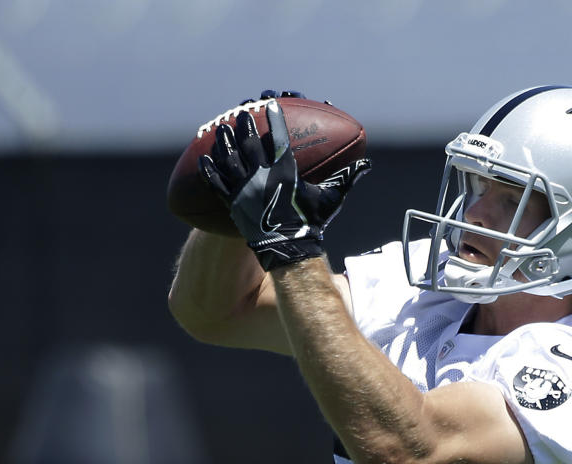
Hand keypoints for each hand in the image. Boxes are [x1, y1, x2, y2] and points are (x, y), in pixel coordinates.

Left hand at [198, 92, 370, 270]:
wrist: (289, 249)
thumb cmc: (311, 223)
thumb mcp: (331, 200)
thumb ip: (346, 179)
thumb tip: (368, 166)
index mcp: (285, 173)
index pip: (278, 139)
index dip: (274, 121)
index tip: (270, 106)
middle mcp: (262, 178)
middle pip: (249, 144)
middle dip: (245, 126)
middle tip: (243, 114)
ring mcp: (245, 191)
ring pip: (230, 160)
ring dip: (224, 142)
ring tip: (221, 129)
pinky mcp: (233, 204)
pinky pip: (217, 184)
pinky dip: (210, 170)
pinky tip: (203, 159)